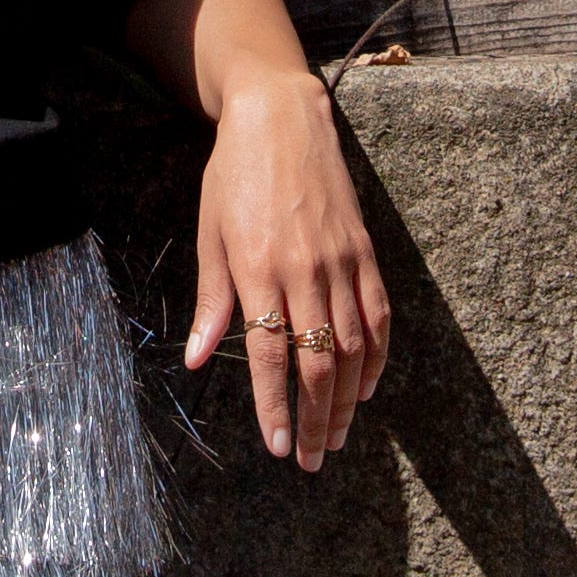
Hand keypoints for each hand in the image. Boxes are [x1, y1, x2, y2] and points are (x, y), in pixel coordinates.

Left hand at [184, 78, 387, 468]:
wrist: (281, 117)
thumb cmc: (233, 177)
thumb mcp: (210, 235)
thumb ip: (213, 302)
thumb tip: (198, 360)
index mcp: (259, 267)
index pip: (273, 354)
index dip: (276, 407)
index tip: (277, 447)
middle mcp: (305, 269)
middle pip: (318, 362)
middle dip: (314, 419)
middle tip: (310, 459)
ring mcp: (340, 260)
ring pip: (353, 347)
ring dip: (345, 400)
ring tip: (335, 437)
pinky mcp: (364, 250)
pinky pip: (378, 314)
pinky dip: (377, 357)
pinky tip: (365, 388)